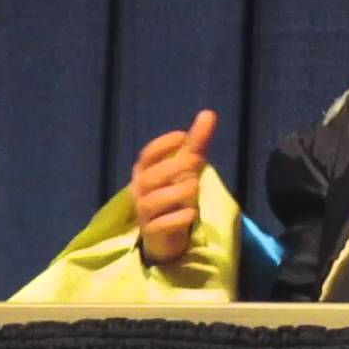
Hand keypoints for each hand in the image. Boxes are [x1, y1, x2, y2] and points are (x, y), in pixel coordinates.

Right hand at [129, 110, 216, 265]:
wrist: (166, 235)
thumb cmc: (174, 194)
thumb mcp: (186, 167)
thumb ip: (196, 143)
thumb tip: (208, 113)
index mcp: (145, 172)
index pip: (147, 156)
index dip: (162, 145)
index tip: (183, 137)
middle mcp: (140, 191)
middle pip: (149, 177)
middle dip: (172, 167)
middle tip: (196, 160)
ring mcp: (144, 214)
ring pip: (152, 201)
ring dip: (175, 192)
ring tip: (195, 186)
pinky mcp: (152, 234)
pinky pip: (160, 226)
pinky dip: (176, 219)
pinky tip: (192, 213)